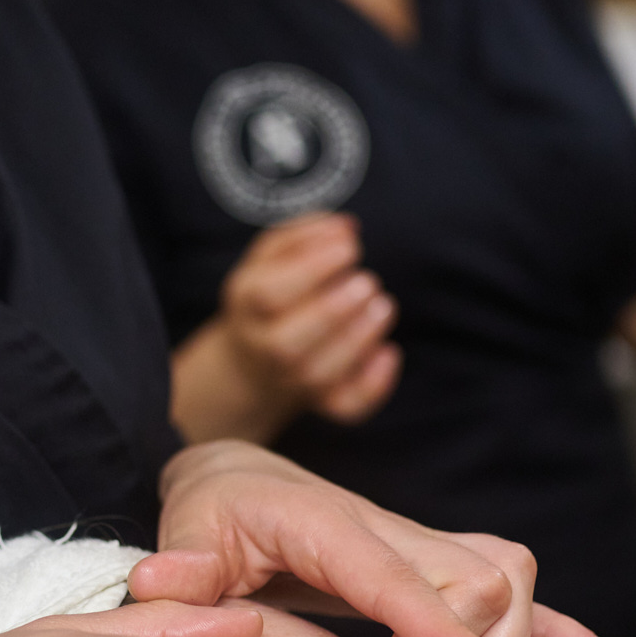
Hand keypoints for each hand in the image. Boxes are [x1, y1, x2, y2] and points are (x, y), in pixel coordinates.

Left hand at [137, 442, 619, 636]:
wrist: (236, 478)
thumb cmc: (212, 514)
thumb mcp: (187, 533)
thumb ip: (180, 567)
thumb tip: (158, 586)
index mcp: (332, 525)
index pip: (406, 580)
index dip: (447, 635)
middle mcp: (392, 530)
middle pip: (481, 580)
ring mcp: (423, 547)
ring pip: (508, 577)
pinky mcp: (437, 567)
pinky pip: (516, 589)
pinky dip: (558, 625)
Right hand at [175, 215, 400, 442]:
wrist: (253, 357)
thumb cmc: (270, 291)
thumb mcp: (270, 255)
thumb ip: (303, 233)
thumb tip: (346, 228)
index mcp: (246, 301)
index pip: (270, 293)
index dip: (313, 269)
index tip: (351, 247)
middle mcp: (264, 345)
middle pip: (288, 343)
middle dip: (335, 310)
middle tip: (368, 281)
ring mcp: (290, 378)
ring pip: (319, 375)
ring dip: (358, 340)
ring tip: (383, 305)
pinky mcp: (320, 401)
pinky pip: (345, 408)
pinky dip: (373, 386)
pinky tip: (388, 352)